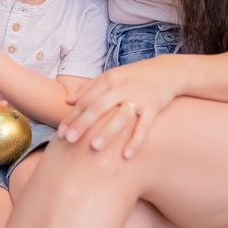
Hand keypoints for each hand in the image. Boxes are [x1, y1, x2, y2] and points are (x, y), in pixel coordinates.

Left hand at [56, 55, 181, 158]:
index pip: (86, 100)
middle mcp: (122, 87)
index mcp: (109, 79)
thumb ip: (89, 89)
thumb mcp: (111, 77)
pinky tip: (127, 155)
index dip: (72, 116)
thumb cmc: (134, 77)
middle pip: (99, 106)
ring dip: (107, 132)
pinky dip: (136, 140)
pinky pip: (144, 126)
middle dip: (83, 123)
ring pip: (120, 116)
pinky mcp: (154, 106)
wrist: (167, 71)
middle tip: (69, 140)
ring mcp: (138, 97)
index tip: (61, 132)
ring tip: (94, 147)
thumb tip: (68, 102)